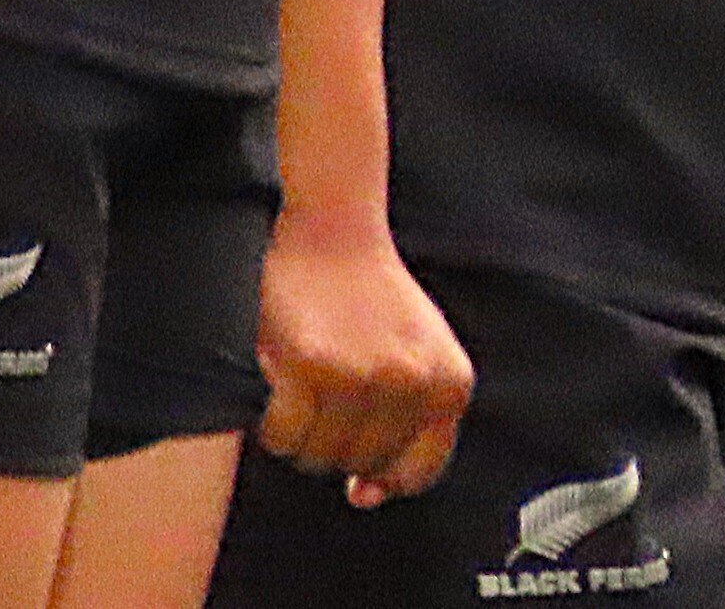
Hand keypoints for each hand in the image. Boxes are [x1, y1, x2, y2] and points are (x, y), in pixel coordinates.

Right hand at [254, 210, 471, 503]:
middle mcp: (411, 384)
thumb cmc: (373, 294)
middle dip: (337, 448)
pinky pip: (284, 434)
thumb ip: (409, 425)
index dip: (382, 477)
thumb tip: (363, 495)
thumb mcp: (422, 356)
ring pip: (322, 456)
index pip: (418, 472)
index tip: (358, 474)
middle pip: (363, 463)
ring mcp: (360, 375)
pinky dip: (273, 429)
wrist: (334, 229)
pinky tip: (275, 399)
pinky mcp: (309, 364)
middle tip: (321, 411)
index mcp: (450, 385)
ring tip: (298, 403)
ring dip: (302, 442)